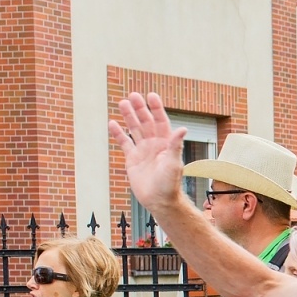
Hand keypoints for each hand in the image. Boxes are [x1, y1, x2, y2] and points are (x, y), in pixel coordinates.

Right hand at [109, 92, 188, 213]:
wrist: (158, 200)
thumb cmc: (169, 183)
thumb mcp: (173, 163)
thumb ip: (175, 145)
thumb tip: (183, 128)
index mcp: (166, 143)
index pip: (161, 121)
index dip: (156, 108)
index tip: (151, 95)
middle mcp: (155, 144)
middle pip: (146, 122)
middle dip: (140, 109)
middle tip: (132, 96)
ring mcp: (143, 150)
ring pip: (135, 129)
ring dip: (129, 117)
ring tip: (122, 103)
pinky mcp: (132, 159)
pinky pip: (124, 142)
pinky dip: (118, 133)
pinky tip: (112, 123)